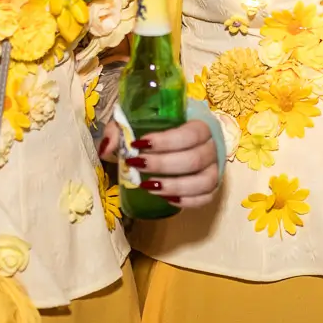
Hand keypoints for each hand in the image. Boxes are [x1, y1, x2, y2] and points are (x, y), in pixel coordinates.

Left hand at [102, 118, 219, 208]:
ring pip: (204, 181)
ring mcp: (216, 167)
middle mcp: (213, 145)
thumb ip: (120, 130)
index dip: (166, 141)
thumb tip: (106, 148)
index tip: (138, 144)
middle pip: (195, 159)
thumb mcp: (138, 121)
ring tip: (148, 187)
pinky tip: (166, 199)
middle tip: (137, 165)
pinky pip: (206, 198)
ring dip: (175, 186)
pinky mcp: (213, 186)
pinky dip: (187, 201)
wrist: (179, 139)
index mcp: (200, 122)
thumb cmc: (160, 127)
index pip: (191, 133)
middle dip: (163, 165)